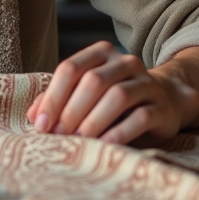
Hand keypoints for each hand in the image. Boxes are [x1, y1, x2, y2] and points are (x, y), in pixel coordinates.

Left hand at [26, 41, 198, 145]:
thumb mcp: (85, 95)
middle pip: (93, 80)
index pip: (71, 68)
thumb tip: (34, 116)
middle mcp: (125, 63)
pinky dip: (119, 132)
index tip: (41, 123)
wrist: (164, 102)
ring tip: (78, 140)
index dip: (53, 96)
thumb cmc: (113, 101)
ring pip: (118, 96)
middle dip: (71, 110)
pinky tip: (104, 145)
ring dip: (93, 120)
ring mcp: (147, 83)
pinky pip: (140, 117)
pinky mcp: (162, 107)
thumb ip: (59, 100)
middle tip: (58, 135)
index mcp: (101, 54)